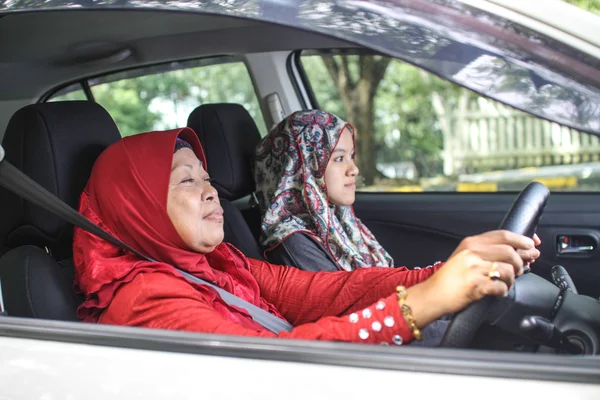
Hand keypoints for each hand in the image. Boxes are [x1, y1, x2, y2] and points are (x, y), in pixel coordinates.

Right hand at [405, 230, 532, 326]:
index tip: (532, 244)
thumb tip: (517, 253)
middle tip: (522, 268)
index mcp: (471, 243)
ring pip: (508, 270)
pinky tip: (498, 292)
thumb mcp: (465, 257)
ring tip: (506, 283)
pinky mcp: (476, 285)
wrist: (433, 294)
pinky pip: (501, 287)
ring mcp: (474, 269)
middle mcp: (472, 253)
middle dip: (521, 262)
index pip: (503, 235)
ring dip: (512, 279)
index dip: (522, 239)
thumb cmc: (449, 279)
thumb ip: (486, 252)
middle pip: (509, 251)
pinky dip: (504, 291)